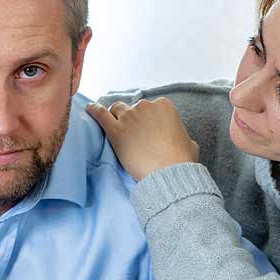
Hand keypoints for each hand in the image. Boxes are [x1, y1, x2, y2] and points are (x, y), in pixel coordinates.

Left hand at [85, 99, 199, 180]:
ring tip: (115, 126)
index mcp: (165, 106)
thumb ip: (182, 136)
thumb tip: (182, 141)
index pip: (152, 107)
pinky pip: (101, 115)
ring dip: (116, 116)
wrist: (168, 173)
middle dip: (133, 118)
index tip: (148, 129)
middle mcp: (146, 107)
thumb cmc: (181, 160)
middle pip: (133, 108)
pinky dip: (94, 111)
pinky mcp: (116, 130)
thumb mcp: (190, 144)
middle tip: (133, 133)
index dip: (149, 119)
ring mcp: (130, 117)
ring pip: (117, 109)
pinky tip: (89, 110)